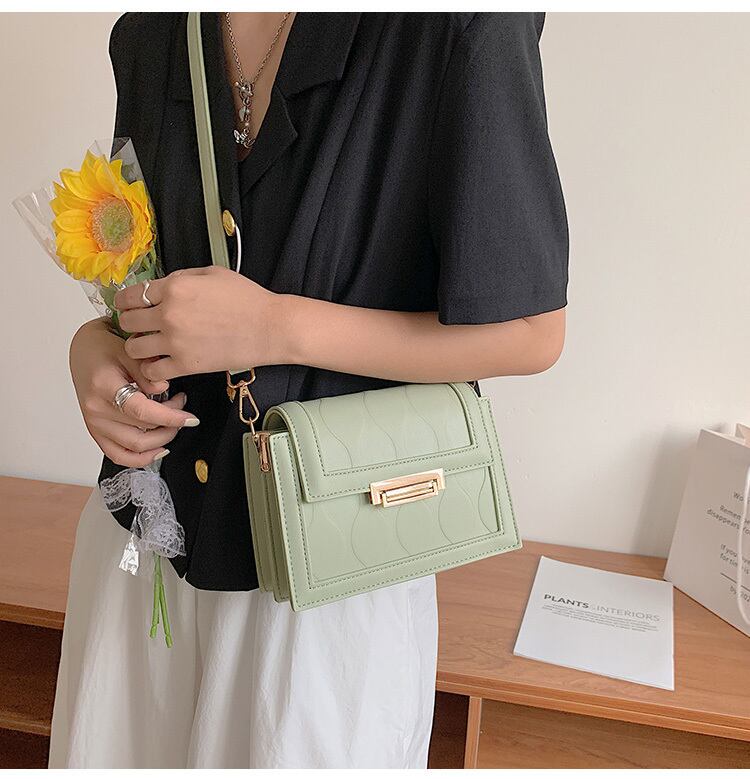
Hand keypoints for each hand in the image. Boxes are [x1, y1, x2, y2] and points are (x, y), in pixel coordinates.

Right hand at [69, 318, 199, 466]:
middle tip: (183, 411)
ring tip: (172, 424)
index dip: (170, 418)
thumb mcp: (128, 349)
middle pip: (140, 432)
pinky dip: (140, 458)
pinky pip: (117, 455)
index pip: (141, 411)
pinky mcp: (95, 431)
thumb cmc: (104, 347)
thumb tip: (163, 389)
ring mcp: (94, 423)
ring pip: (133, 447)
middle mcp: (96, 409)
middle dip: (170, 426)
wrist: (83, 349)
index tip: (190, 418)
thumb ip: (147, 371)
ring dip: (160, 440)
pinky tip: (159, 449)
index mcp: (103, 386)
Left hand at [114, 266, 280, 381]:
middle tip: (141, 327)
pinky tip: (162, 364)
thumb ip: (181, 277)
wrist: (270, 327)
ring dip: (139, 347)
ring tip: (151, 347)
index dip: (125, 302)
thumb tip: (161, 287)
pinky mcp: (186, 365)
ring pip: (133, 348)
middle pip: (128, 321)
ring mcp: (175, 342)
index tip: (127, 306)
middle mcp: (168, 314)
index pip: (130, 295)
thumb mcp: (212, 273)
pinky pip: (153, 371)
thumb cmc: (247, 298)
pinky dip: (153, 369)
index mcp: (174, 287)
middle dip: (132, 323)